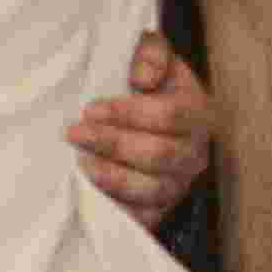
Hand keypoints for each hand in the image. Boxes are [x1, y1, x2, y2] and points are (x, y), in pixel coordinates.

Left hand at [71, 29, 218, 219]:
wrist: (151, 126)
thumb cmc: (147, 89)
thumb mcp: (152, 59)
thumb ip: (150, 53)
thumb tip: (143, 77)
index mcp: (197, 113)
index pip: (169, 115)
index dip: (128, 113)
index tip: (90, 108)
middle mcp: (194, 153)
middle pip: (158, 154)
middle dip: (112, 144)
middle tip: (74, 133)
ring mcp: (178, 184)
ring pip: (151, 189)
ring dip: (112, 177)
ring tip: (80, 161)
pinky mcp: (159, 210)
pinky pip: (142, 218)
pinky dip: (116, 208)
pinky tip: (89, 192)